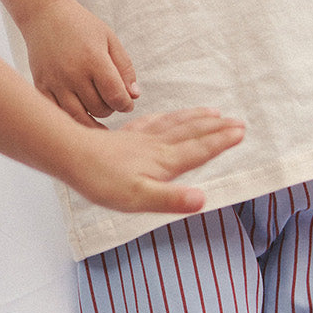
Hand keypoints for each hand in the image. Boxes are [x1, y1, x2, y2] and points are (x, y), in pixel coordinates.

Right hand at [22, 0, 138, 123]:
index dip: (126, 104)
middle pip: (99, 109)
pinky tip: (80, 111)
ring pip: (79, 117)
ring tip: (99, 110)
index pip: (115, 95)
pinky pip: (58, 113)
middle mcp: (73, 73)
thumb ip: (125, 68)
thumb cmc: (81, 26)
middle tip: (110, 101)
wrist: (44, 15)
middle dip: (110, 109)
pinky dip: (71, 117)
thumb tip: (134, 96)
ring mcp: (55, 82)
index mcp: (94, 59)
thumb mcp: (109, 39)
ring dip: (93, 119)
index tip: (127, 103)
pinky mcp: (41, 86)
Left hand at [67, 109, 244, 213]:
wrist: (72, 157)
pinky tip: (168, 116)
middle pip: (193, 134)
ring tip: (213, 113)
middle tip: (238, 121)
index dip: (221, 142)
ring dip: (197, 119)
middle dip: (217, 128)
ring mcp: (142, 139)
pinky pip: (154, 121)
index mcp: (164, 162)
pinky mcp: (127, 137)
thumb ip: (171, 199)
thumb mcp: (138, 199)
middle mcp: (157, 147)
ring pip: (176, 125)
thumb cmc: (103, 183)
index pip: (199, 150)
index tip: (241, 132)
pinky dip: (168, 117)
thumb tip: (202, 200)